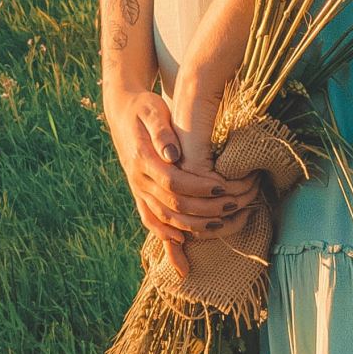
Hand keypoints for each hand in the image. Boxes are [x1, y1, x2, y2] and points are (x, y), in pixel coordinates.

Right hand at [104, 88, 260, 278]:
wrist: (120, 112)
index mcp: (142, 159)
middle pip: (172, 205)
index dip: (198, 188)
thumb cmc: (143, 108)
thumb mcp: (152, 110)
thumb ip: (161, 131)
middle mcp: (138, 179)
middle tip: (232, 206)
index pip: (172, 182)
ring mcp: (138, 189)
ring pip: (164, 218)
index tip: (222, 186)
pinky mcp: (139, 194)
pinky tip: (183, 245)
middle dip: (204, 209)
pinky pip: (150, 220)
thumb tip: (173, 154)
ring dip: (192, 225)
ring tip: (221, 224)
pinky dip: (166, 234)